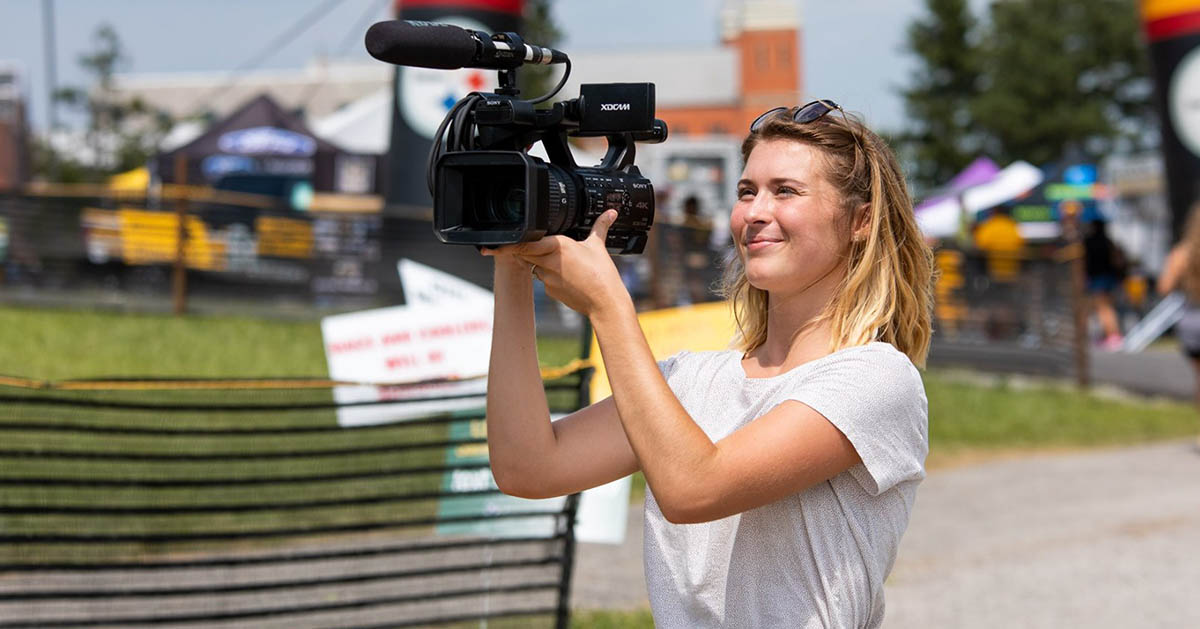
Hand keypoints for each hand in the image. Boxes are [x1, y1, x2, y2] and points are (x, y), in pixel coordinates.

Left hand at [483, 210, 627, 316]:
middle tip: (523, 247)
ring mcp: (547, 278)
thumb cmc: (602, 275)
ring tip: (563, 264)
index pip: (525, 242)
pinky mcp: (549, 290)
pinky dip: (551, 276)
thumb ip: (600, 227)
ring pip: (534, 266)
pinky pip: (544, 280)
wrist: (604, 302)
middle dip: (523, 249)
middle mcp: (548, 261)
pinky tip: (568, 277)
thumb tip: (610, 213)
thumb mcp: (599, 246)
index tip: (491, 246)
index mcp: (558, 246)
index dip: (507, 244)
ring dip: (540, 262)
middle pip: (524, 252)